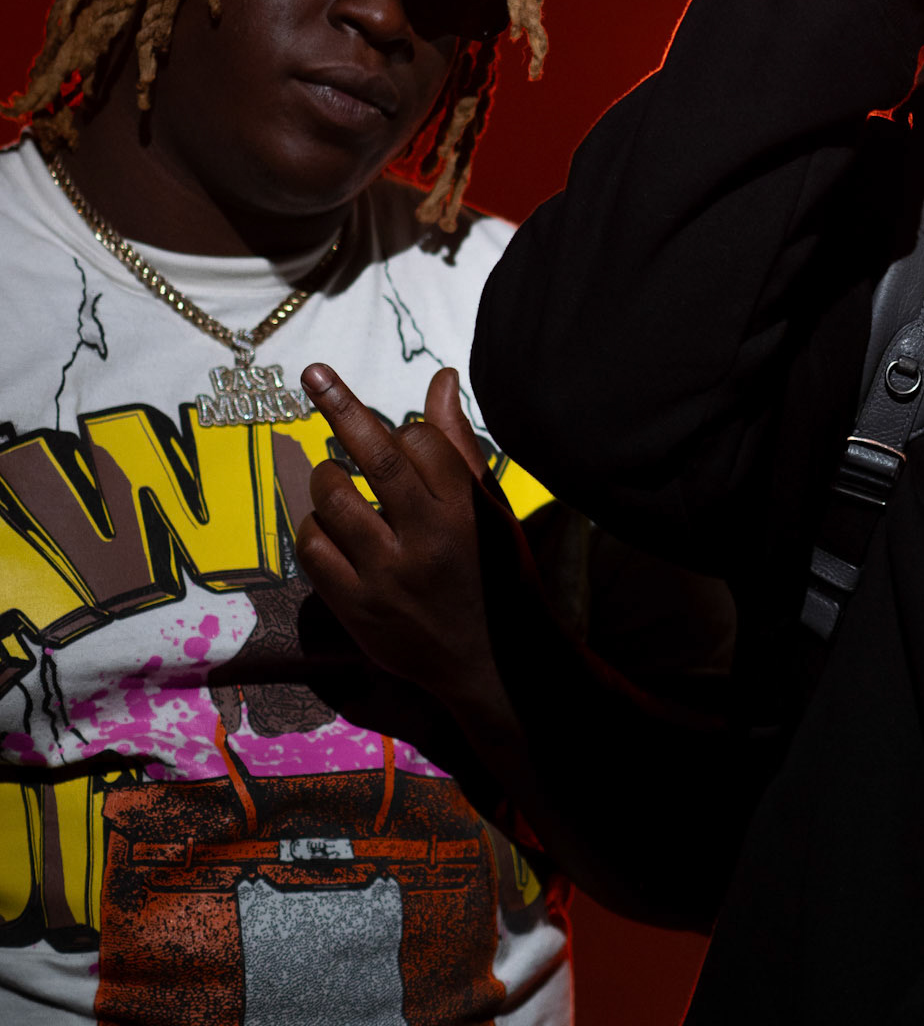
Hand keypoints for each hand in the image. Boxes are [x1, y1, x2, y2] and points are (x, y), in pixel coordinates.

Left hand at [293, 363, 505, 713]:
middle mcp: (428, 540)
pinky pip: (314, 551)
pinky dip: (312, 527)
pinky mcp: (358, 610)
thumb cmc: (496, 571)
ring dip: (325, 476)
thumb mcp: (488, 508)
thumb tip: (439, 378)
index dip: (405, 430)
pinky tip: (325, 526)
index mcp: (466, 510)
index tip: (401, 435)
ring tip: (331, 476)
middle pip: (377, 458)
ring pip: (335, 502)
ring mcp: (389, 578)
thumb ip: (457, 443)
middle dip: (340, 407)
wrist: (496, 664)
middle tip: (313, 375)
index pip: (421, 442)